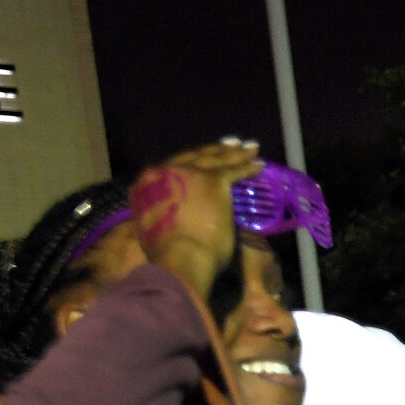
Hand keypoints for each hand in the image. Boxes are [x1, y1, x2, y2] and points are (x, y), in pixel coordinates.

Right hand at [130, 138, 260, 297]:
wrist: (180, 259)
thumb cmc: (168, 255)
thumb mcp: (155, 227)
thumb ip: (162, 213)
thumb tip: (174, 216)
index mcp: (146, 184)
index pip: (172, 166)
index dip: (191, 160)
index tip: (202, 155)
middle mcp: (164, 172)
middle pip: (195, 157)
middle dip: (214, 150)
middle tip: (230, 144)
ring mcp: (189, 173)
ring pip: (215, 159)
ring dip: (234, 154)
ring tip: (248, 149)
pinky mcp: (213, 181)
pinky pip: (233, 170)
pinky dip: (246, 166)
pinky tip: (257, 164)